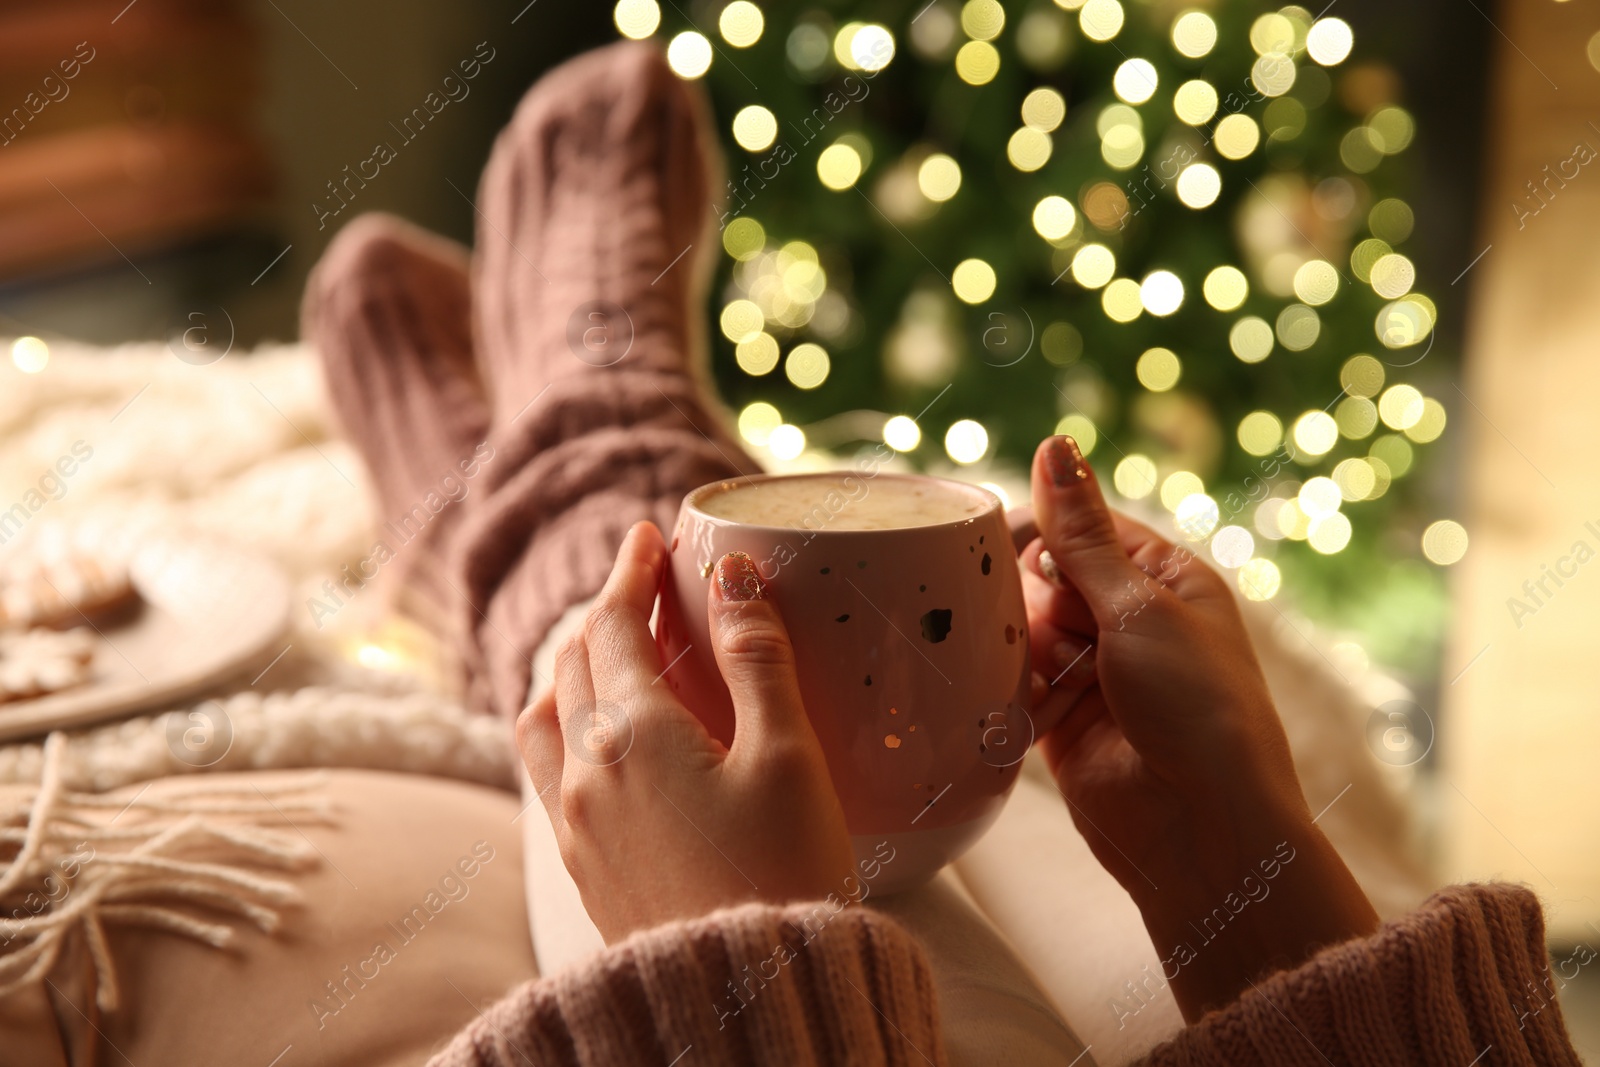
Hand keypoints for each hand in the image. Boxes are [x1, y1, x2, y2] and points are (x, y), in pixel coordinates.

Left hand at [517, 522, 855, 943]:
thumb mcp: (788, 757)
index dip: (629, 572)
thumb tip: (730, 576)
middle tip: (645, 589)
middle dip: (606, 613)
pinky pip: (547, 772)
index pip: (611, 624)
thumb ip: (756, 658)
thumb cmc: (783, 876)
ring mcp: (575, 823)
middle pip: (571, 663)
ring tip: (612, 657)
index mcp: (635, 734)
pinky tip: (599, 742)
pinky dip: (563, 727)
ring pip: (543, 717)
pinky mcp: (583, 866)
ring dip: (572, 670)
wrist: (747, 999)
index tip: (648, 537)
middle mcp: (587, 772)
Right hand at [1024, 436, 1378, 1019]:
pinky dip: (1006, 685)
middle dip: (1032, 594)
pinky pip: (1015, 683)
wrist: (1200, 829)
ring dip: (1018, 642)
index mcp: (1168, 582)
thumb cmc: (1197, 707)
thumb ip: (1082, 535)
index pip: (1091, 529)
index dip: (1051, 532)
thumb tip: (1055, 445)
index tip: (1011, 543)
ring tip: (1034, 668)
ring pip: (1026, 630)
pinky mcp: (1060, 723)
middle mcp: (1130, 623)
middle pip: (1050, 578)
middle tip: (1044, 625)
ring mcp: (1094, 675)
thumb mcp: (1140, 606)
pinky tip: (1007, 691)